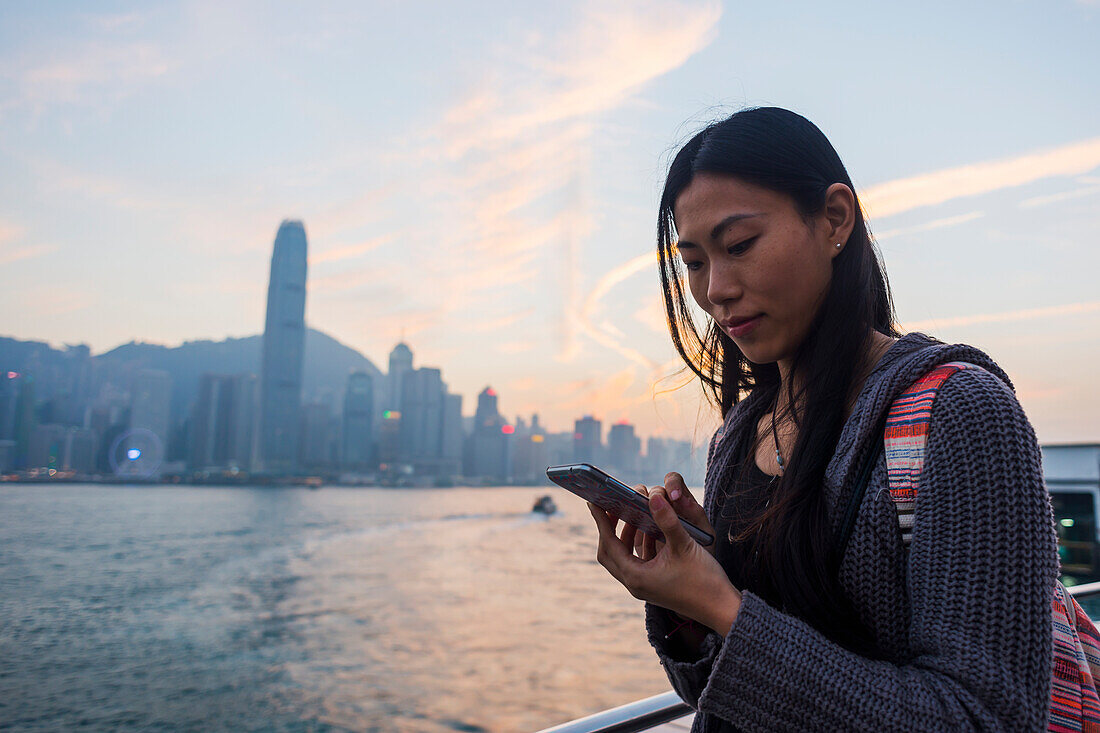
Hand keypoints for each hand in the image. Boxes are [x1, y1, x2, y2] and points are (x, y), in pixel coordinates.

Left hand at [588, 478, 740, 636]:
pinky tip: (648, 530)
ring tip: (630, 514)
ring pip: (622, 557)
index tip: (594, 502)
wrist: (722, 609)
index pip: (608, 544)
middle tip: (612, 506)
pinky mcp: (653, 585)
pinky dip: (636, 545)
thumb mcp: (684, 545)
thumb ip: (666, 519)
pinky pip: (636, 561)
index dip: (601, 521)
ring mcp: (644, 586)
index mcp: (636, 576)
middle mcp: (635, 584)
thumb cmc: (704, 580)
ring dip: (623, 536)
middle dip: (608, 528)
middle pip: (609, 553)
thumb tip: (653, 495)